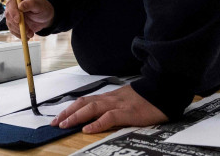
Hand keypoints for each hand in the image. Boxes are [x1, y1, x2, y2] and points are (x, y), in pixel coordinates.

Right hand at [5, 0, 54, 39]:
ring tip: (30, 34)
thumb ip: (31, 4)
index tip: (18, 20)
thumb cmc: (43, 7)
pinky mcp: (13, 23)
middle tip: (27, 30)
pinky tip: (27, 36)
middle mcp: (13, 5)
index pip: (10, 2)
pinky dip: (19, 34)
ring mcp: (12, 15)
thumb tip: (20, 6)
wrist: (45, 17)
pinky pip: (13, 30)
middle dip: (17, 24)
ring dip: (19, 30)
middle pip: (9, 14)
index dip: (13, 11)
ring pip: (10, 24)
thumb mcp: (39, 4)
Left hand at [51, 84, 166, 133]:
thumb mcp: (126, 101)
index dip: (70, 108)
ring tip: (64, 124)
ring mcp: (119, 104)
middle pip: (84, 103)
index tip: (58, 117)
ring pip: (92, 108)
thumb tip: (100, 116)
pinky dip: (97, 123)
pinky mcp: (128, 112)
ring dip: (76, 116)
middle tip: (54, 123)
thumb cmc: (147, 99)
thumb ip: (114, 106)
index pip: (85, 100)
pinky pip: (109, 117)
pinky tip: (88, 129)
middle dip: (67, 113)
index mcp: (110, 97)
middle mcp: (111, 99)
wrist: (164, 90)